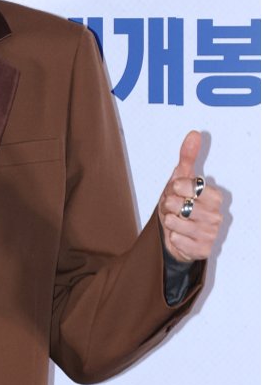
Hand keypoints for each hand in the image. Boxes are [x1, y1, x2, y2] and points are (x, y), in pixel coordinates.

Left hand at [157, 130, 222, 262]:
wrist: (176, 236)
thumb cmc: (181, 207)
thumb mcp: (181, 181)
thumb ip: (188, 158)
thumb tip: (194, 134)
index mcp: (214, 197)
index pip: (191, 186)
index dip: (177, 188)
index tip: (176, 191)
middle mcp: (216, 216)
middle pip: (181, 205)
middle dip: (170, 206)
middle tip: (174, 209)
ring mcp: (211, 234)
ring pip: (177, 223)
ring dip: (169, 222)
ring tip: (176, 222)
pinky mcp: (203, 251)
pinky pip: (177, 240)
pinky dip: (172, 237)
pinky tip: (179, 236)